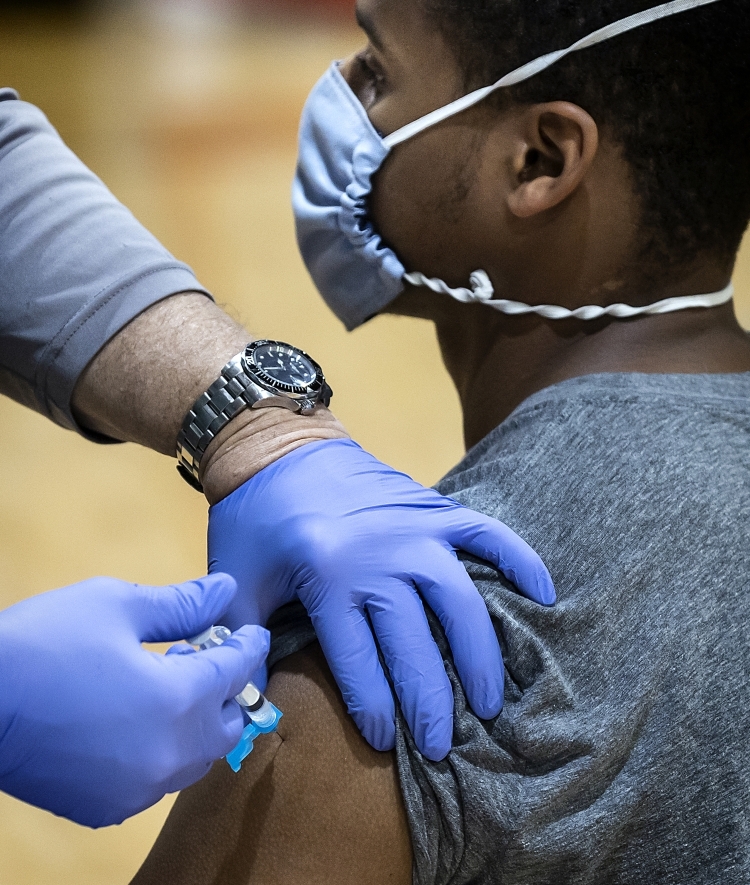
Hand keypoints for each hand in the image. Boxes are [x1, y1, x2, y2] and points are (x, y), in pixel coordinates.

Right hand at [0, 573, 268, 827]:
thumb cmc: (47, 643)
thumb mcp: (118, 605)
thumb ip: (182, 604)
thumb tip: (227, 591)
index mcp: (179, 700)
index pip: (237, 671)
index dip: (248, 645)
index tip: (251, 631)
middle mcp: (169, 754)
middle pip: (227, 725)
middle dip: (228, 689)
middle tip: (202, 656)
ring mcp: (138, 788)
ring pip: (196, 758)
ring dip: (199, 722)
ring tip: (169, 683)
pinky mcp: (107, 806)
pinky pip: (157, 780)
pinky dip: (164, 751)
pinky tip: (138, 722)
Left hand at [208, 439, 554, 760]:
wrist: (279, 445)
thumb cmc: (254, 518)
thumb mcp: (235, 578)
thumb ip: (245, 640)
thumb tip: (252, 704)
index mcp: (327, 575)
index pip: (359, 660)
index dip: (374, 708)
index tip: (384, 741)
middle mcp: (380, 554)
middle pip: (414, 642)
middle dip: (430, 702)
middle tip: (442, 745)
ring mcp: (415, 528)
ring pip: (460, 601)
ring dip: (479, 655)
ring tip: (491, 701)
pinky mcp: (434, 507)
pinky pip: (488, 534)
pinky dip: (520, 560)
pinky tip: (544, 595)